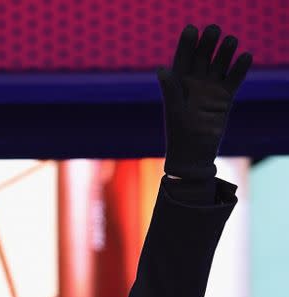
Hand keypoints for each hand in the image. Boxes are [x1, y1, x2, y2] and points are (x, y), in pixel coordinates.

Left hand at [157, 24, 252, 179]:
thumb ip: (171, 89)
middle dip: (208, 42)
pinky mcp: (224, 98)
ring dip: (225, 51)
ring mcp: (210, 89)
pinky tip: (245, 57)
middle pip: (203, 55)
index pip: (183, 56)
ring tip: (230, 41)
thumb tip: (161, 70)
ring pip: (220, 64)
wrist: (194, 156)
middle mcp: (195, 82)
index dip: (187, 42)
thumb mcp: (174, 110)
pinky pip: (234, 79)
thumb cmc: (179, 135)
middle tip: (214, 31)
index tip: (192, 30)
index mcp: (179, 82)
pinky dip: (240, 68)